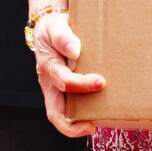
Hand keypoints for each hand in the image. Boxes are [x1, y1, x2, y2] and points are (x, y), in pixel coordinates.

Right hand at [32, 12, 103, 136]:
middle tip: (94, 124)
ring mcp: (57, 90)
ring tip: (102, 121)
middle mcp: (50, 83)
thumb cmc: (53, 27)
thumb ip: (63, 36)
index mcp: (48, 67)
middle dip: (74, 125)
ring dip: (80, 123)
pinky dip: (85, 114)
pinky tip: (104, 110)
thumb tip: (75, 51)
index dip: (81, 85)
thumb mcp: (54, 25)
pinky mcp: (66, 91)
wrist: (49, 28)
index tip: (101, 81)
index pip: (63, 82)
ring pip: (64, 115)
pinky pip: (73, 108)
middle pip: (56, 114)